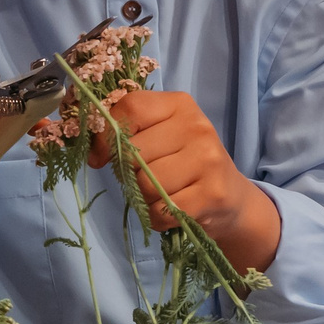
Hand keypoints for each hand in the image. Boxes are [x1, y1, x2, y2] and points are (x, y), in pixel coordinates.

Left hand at [87, 90, 282, 272]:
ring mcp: (208, 160)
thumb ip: (129, 132)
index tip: (101, 156)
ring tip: (164, 195)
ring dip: (145, 198)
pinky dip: (158, 218)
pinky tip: (173, 210)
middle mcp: (197, 127)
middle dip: (131, 173)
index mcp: (180, 105)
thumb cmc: (184, 164)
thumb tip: (93, 151)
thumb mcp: (161, 136)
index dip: (106, 135)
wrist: (230, 198)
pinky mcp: (212, 194)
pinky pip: (161, 211)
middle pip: (134, 152)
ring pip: (146, 184)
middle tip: (148, 178)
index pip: (131, 109)